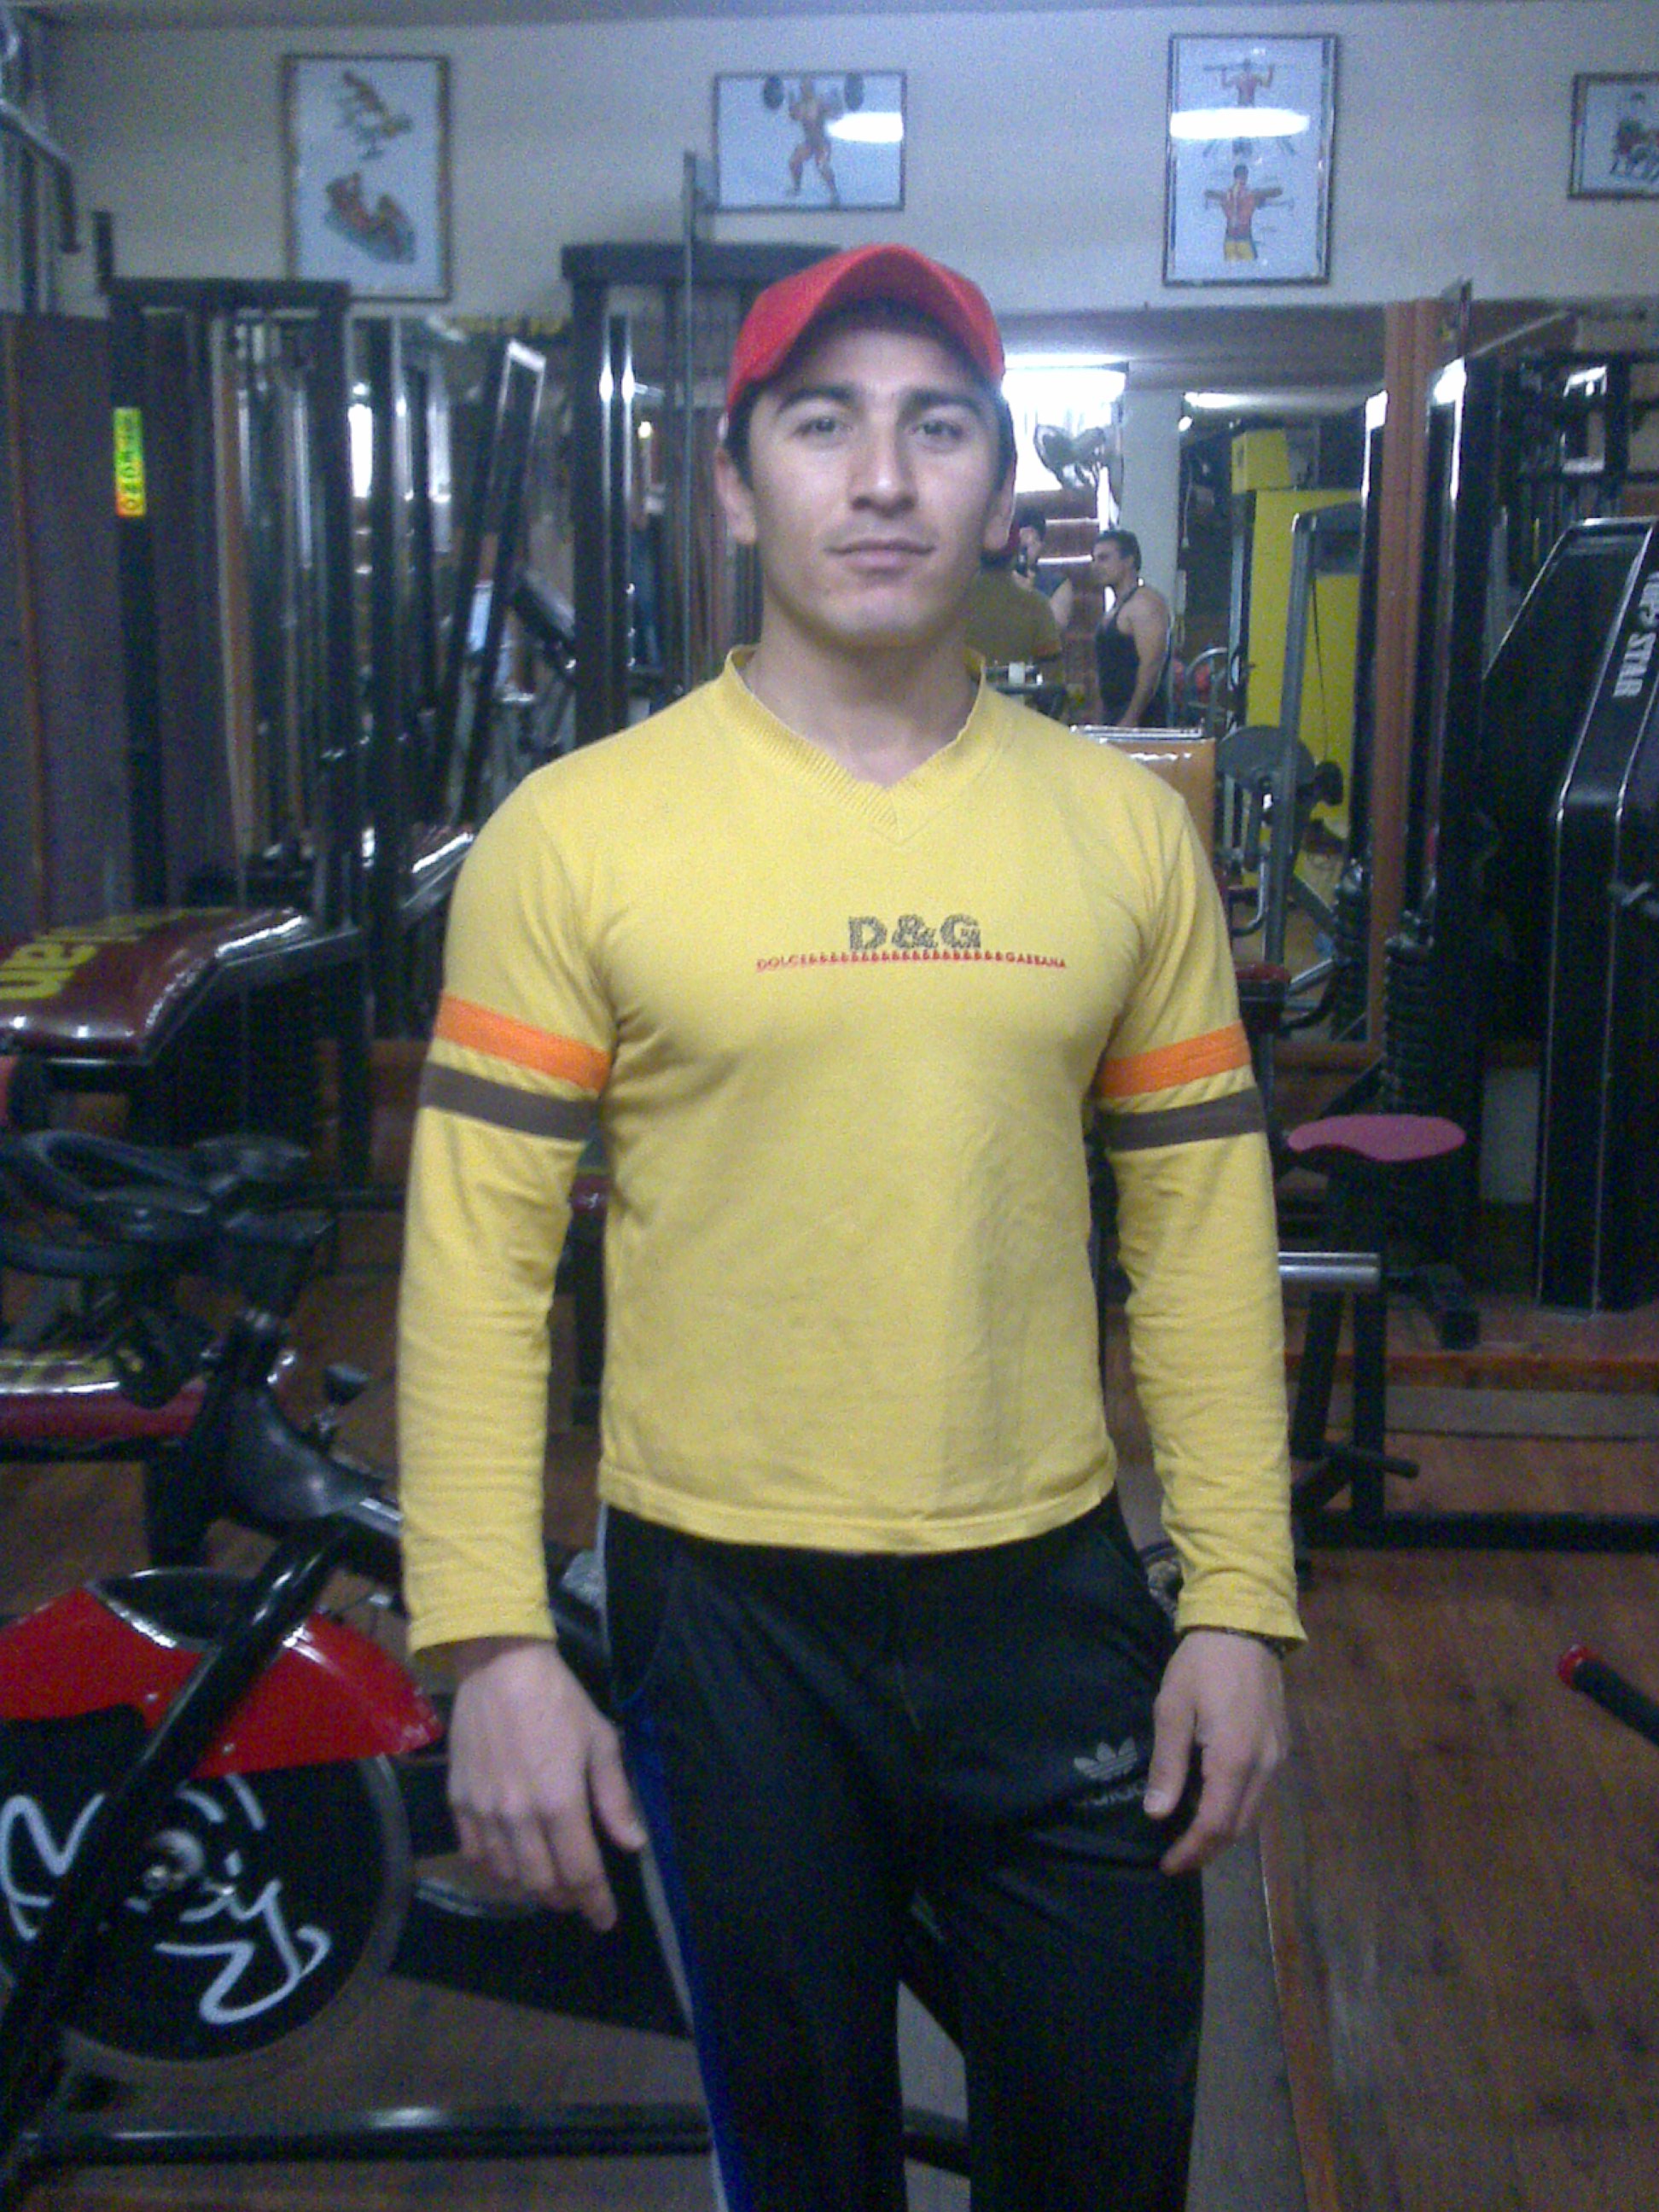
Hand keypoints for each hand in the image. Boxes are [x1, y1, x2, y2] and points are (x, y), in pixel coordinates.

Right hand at [446, 1636, 646, 1927]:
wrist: (499, 1666)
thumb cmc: (558, 1700)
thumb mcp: (600, 1740)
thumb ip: (614, 1797)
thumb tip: (633, 1844)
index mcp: (560, 1801)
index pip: (581, 1872)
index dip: (596, 1903)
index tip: (605, 1920)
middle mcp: (519, 1816)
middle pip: (542, 1883)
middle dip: (565, 1898)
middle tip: (579, 1896)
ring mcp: (484, 1811)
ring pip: (507, 1874)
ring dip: (531, 1886)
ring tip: (548, 1880)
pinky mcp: (459, 1801)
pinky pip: (475, 1853)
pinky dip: (496, 1868)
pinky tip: (510, 1861)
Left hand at [1143, 1629, 1288, 1875]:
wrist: (1244, 1624)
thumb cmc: (1201, 1664)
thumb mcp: (1172, 1708)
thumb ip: (1168, 1764)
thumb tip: (1158, 1814)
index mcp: (1235, 1758)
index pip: (1215, 1824)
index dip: (1191, 1850)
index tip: (1167, 1864)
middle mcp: (1264, 1765)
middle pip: (1239, 1827)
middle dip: (1208, 1849)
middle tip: (1176, 1858)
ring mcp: (1278, 1756)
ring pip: (1254, 1812)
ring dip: (1224, 1831)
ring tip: (1191, 1837)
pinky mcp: (1280, 1745)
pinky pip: (1260, 1792)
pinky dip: (1237, 1808)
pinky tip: (1214, 1804)